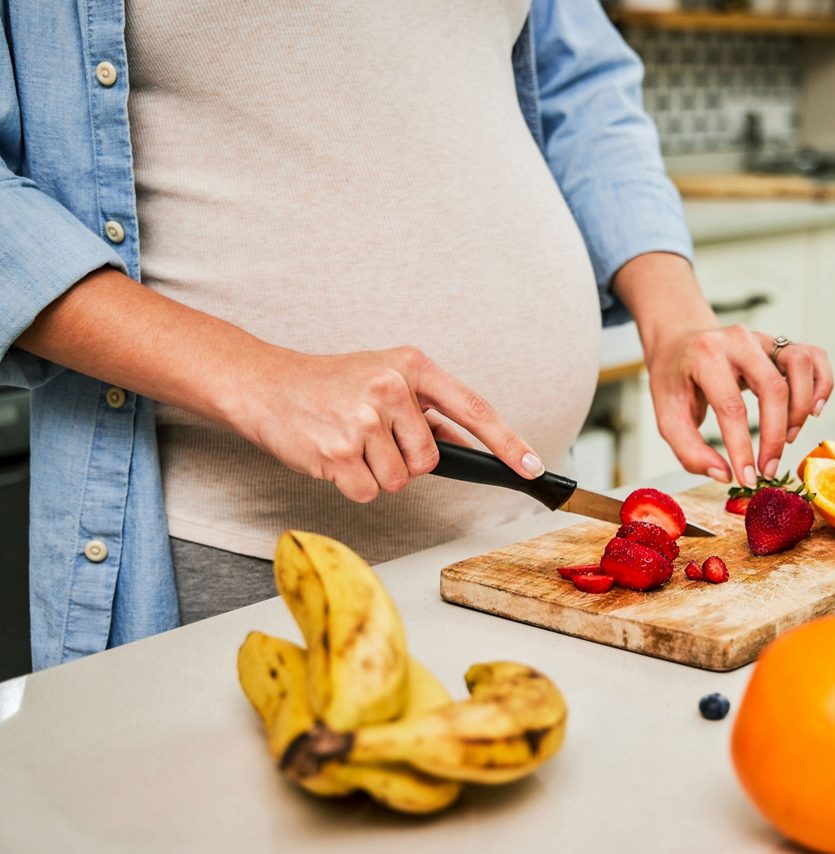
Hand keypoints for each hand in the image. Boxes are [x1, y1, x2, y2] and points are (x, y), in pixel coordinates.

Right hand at [232, 346, 542, 502]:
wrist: (265, 385)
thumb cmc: (330, 385)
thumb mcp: (387, 381)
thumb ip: (429, 412)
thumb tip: (473, 445)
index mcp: (412, 366)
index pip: (473, 408)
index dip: (507, 441)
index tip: (532, 465)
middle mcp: (391, 388)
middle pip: (430, 461)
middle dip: (404, 460)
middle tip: (371, 437)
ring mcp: (363, 420)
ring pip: (400, 481)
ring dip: (376, 473)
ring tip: (348, 442)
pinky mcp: (338, 452)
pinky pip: (368, 492)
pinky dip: (353, 484)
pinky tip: (333, 457)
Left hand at [646, 324, 833, 486]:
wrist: (680, 343)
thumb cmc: (675, 381)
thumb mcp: (667, 415)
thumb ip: (689, 450)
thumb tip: (724, 475)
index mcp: (705, 355)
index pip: (732, 406)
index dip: (742, 447)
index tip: (747, 478)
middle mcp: (738, 340)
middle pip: (773, 388)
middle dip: (775, 436)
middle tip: (768, 469)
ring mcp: (763, 338)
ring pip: (800, 365)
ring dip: (801, 408)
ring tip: (789, 437)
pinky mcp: (780, 343)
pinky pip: (815, 356)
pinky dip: (822, 384)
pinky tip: (813, 410)